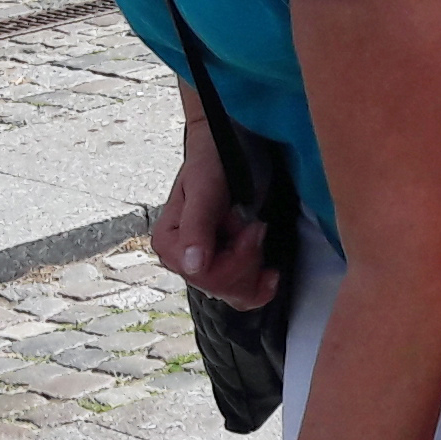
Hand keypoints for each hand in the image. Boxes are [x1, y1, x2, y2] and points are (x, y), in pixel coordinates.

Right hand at [153, 118, 278, 308]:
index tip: (251, 228)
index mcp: (170, 242)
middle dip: (247, 260)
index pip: (205, 277)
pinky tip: (270, 272)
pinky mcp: (223, 263)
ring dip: (254, 267)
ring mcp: (203, 262)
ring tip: (257, 231)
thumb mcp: (206, 187)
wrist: (231, 145)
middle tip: (255, 224)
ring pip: (233, 294)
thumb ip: (197, 226)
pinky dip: (259, 285)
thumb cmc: (215, 158)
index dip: (236, 259)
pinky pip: (240, 293)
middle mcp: (182, 257)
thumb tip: (192, 265)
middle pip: (220, 288)